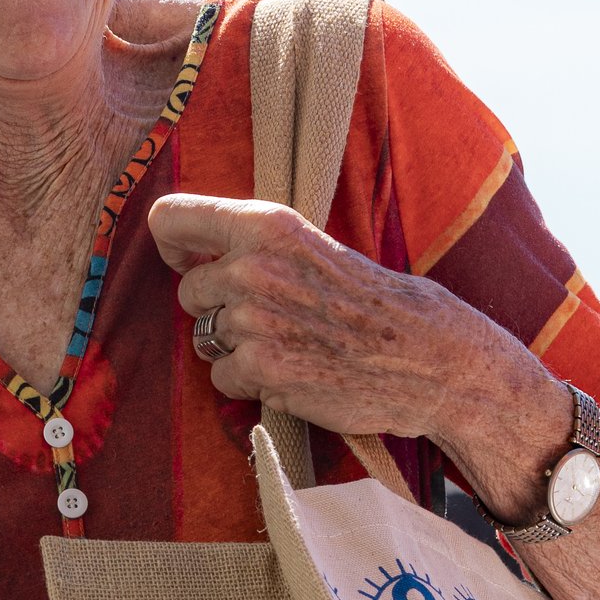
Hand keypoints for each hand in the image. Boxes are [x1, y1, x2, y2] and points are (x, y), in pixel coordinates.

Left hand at [146, 190, 553, 487]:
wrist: (429, 357)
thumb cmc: (374, 301)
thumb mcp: (314, 247)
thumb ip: (255, 246)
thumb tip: (190, 253)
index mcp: (267, 224)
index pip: (170, 217)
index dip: (171, 244)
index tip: (187, 260)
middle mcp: (251, 266)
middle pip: (188, 291)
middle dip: (218, 308)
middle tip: (273, 317)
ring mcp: (252, 318)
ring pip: (204, 337)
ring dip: (237, 347)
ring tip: (292, 344)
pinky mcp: (261, 367)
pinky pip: (223, 378)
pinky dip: (251, 382)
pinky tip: (295, 372)